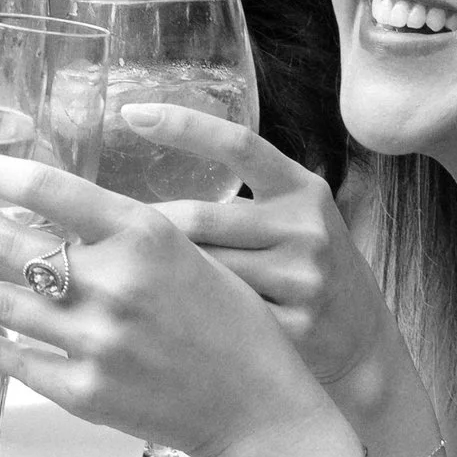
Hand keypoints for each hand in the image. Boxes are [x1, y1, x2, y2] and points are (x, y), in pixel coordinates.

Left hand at [0, 158, 329, 456]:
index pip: (52, 188)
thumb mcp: (188, 253)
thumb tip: (53, 211)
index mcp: (145, 235)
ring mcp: (95, 341)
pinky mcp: (84, 392)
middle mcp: (115, 283)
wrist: (256, 407)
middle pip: (13, 244)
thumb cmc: (231, 323)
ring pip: (3, 305)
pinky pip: (18, 362)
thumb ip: (125, 232)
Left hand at [111, 104, 420, 422]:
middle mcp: (305, 227)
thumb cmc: (305, 270)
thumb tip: (140, 195)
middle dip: (142, 233)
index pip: (238, 144)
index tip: (130, 113)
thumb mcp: (291, 220)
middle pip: (198, 219)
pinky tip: (149, 323)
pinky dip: (176, 319)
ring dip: (152, 277)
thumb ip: (240, 201)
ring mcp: (301, 279)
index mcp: (301, 190)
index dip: (183, 125)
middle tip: (95, 239)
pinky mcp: (291, 328)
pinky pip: (214, 320)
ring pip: (200, 270)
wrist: (360, 342)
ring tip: (115, 283)